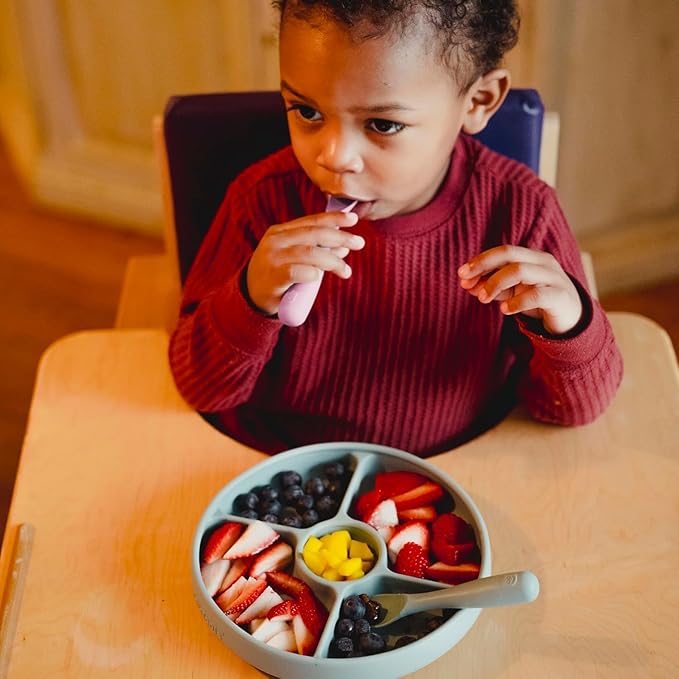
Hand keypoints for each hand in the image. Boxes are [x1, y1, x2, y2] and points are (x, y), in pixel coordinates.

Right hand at [246, 210, 364, 314]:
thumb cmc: (277, 277)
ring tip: (346, 271)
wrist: (251, 296)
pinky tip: (318, 276)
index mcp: (281, 232)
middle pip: (314, 234)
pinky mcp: (273, 276)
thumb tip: (344, 248)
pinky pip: (297, 271)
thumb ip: (318, 252)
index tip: (353, 220)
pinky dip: (312, 273)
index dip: (334, 219)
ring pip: (309, 253)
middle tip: (359, 243)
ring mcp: (273, 258)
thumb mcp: (296, 259)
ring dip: (332, 261)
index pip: (311, 221)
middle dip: (340, 237)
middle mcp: (276, 241)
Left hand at [457, 245, 582, 334]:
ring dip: (496, 284)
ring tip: (483, 298)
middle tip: (467, 283)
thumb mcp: (512, 292)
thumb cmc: (538, 301)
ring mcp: (554, 277)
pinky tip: (504, 310)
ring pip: (521, 271)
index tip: (461, 274)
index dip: (480, 261)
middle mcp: (543, 262)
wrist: (570, 318)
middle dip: (484, 266)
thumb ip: (493, 287)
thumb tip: (466, 284)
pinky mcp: (560, 296)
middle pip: (510, 254)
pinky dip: (516, 302)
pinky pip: (537, 295)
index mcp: (531, 257)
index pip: (503, 251)